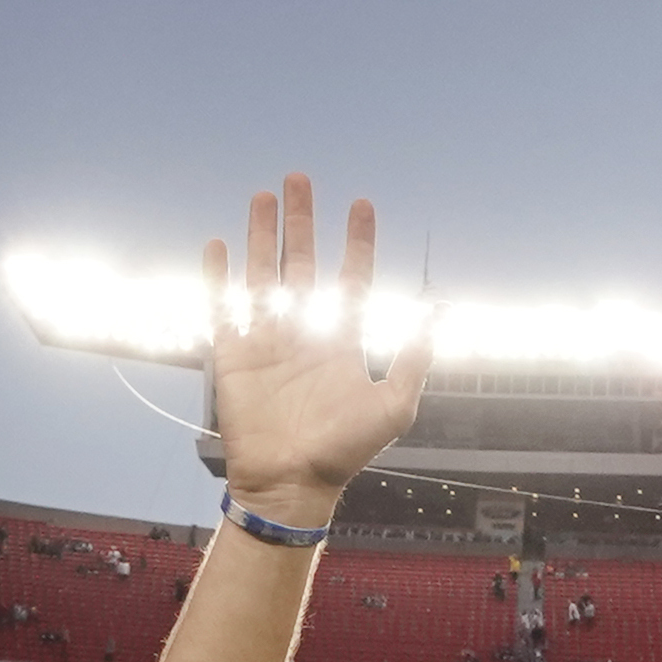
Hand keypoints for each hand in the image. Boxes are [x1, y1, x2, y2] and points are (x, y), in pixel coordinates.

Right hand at [203, 175, 436, 521]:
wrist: (292, 482)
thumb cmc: (345, 451)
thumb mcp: (393, 404)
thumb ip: (413, 357)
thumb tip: (440, 311)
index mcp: (341, 342)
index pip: (350, 278)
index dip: (356, 242)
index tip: (361, 205)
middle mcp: (304, 333)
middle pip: (303, 263)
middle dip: (302, 221)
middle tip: (299, 179)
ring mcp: (267, 340)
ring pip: (264, 273)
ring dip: (263, 234)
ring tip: (263, 195)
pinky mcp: (233, 354)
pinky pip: (225, 305)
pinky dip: (221, 275)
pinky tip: (220, 243)